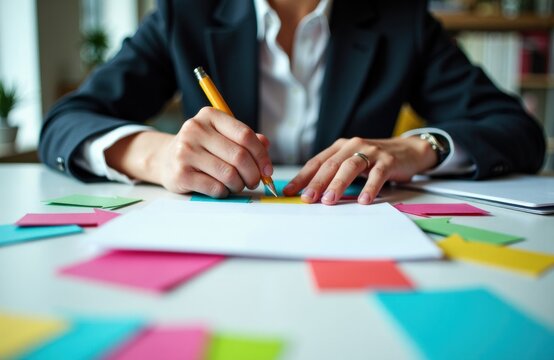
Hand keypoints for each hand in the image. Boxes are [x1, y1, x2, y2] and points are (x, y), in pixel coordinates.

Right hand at [106, 107, 272, 196]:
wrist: (165, 159)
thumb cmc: (201, 148)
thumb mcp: (221, 136)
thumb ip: (245, 139)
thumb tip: (266, 145)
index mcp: (210, 116)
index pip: (245, 135)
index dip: (261, 155)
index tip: (267, 169)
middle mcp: (195, 130)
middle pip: (239, 156)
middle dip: (253, 174)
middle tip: (254, 182)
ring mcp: (186, 152)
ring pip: (229, 174)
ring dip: (239, 185)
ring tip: (237, 185)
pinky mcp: (181, 173)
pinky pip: (215, 187)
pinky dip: (224, 192)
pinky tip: (222, 188)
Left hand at [282, 136, 437, 204]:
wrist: (410, 150)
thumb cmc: (376, 160)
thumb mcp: (353, 162)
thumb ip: (335, 173)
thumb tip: (312, 193)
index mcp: (340, 147)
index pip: (317, 162)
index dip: (302, 176)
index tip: (290, 191)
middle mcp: (353, 146)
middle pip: (331, 164)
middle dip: (317, 182)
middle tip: (307, 198)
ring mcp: (372, 152)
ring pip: (350, 167)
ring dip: (338, 184)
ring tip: (329, 200)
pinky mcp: (389, 160)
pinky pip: (377, 174)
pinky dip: (369, 187)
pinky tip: (363, 200)